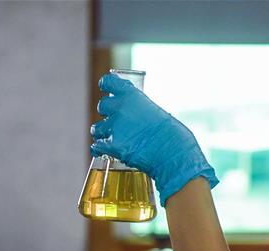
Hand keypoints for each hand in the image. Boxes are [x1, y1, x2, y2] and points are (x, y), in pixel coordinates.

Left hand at [91, 73, 217, 205]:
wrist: (172, 152)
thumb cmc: (170, 133)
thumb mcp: (155, 111)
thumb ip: (138, 109)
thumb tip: (132, 116)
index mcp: (131, 95)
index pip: (109, 82)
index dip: (106, 84)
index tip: (105, 87)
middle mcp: (120, 108)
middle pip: (102, 106)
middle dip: (108, 114)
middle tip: (116, 122)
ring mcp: (114, 128)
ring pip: (97, 128)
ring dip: (103, 132)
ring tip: (112, 138)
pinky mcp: (112, 146)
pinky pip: (97, 146)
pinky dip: (99, 149)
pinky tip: (102, 150)